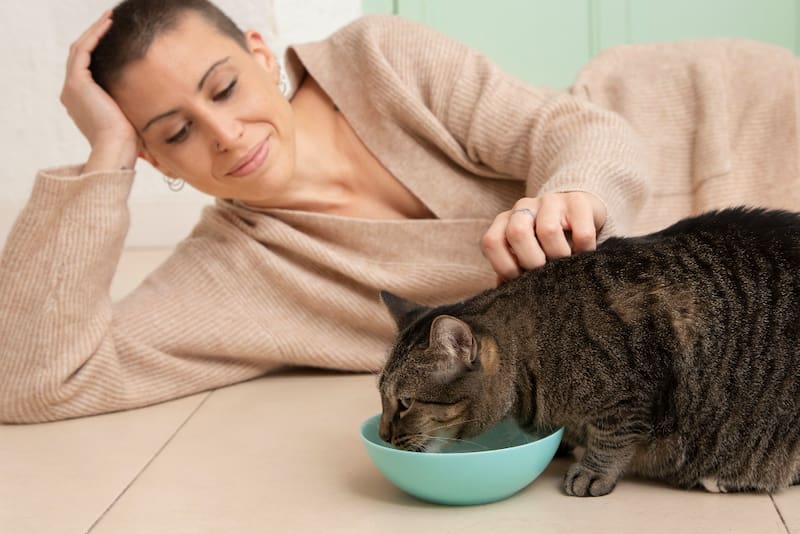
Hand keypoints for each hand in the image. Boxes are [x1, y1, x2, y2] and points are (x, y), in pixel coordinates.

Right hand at [60, 11, 138, 170]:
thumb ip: (134, 106)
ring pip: (79, 50)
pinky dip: (94, 35)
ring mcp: (72, 88)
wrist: (117, 149)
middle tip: (110, 21)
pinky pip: (82, 50)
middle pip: (80, 56)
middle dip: (95, 37)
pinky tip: (108, 24)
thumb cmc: (129, 142)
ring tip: (109, 18)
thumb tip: (158, 104)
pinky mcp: (76, 82)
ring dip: (94, 31)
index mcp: (82, 103)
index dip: (98, 51)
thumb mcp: (131, 118)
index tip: (116, 39)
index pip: (87, 70)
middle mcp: (72, 94)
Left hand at [480, 192, 606, 281]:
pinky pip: (581, 232)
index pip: (492, 242)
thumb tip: (503, 295)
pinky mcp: (578, 201)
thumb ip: (513, 270)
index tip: (521, 280)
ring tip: (567, 266)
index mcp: (504, 221)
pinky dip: (584, 250)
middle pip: (517, 233)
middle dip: (531, 261)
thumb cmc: (545, 242)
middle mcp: (524, 207)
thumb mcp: (525, 252)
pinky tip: (584, 254)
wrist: (579, 211)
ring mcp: (551, 201)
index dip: (504, 267)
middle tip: (545, 275)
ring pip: (548, 230)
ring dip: (559, 256)